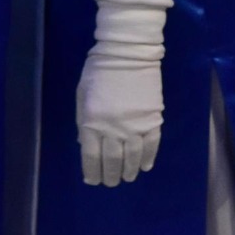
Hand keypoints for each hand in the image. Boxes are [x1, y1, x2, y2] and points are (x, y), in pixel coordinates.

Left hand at [75, 47, 162, 185]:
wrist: (127, 52)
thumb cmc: (99, 70)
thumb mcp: (82, 94)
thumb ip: (83, 120)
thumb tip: (85, 144)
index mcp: (92, 121)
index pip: (91, 156)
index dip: (92, 172)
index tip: (93, 181)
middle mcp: (113, 127)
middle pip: (112, 161)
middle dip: (111, 175)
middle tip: (111, 182)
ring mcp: (135, 125)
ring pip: (133, 157)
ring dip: (130, 170)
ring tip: (128, 176)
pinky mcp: (153, 120)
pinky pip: (152, 145)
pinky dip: (149, 158)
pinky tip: (145, 166)